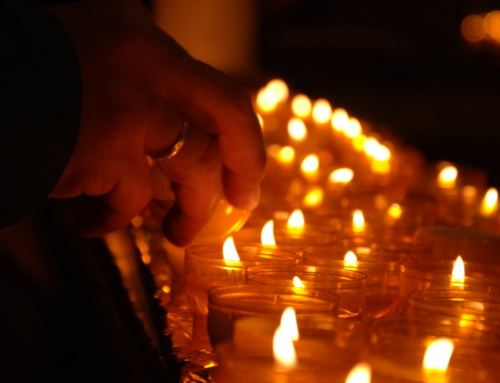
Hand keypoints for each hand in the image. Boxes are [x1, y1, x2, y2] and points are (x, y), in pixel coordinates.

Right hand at [45, 0, 265, 245]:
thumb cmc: (17, 74)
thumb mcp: (84, 52)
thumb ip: (133, 81)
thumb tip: (171, 134)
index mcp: (136, 31)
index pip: (210, 84)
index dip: (232, 130)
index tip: (237, 158)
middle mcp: (142, 58)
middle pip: (228, 112)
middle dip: (246, 162)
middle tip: (244, 198)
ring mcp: (127, 103)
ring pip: (193, 165)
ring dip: (192, 209)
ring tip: (179, 233)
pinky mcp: (102, 148)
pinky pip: (129, 200)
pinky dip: (114, 219)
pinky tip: (91, 223)